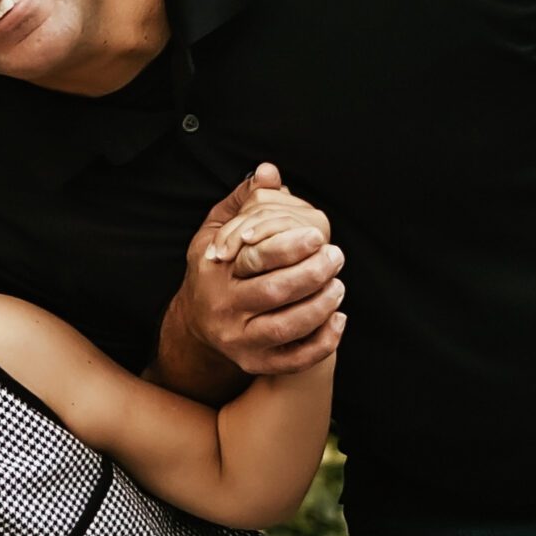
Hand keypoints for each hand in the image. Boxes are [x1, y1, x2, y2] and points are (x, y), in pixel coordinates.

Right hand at [178, 163, 345, 376]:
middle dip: (312, 274)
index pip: (256, 258)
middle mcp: (224, 308)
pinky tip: (338, 319)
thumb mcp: (218, 231)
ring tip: (338, 286)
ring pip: (286, 326)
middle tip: (336, 257)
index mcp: (215, 271)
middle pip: (274, 292)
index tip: (318, 236)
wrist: (197, 323)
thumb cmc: (218, 270)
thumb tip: (269, 172)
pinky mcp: (255, 363)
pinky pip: (293, 360)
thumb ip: (243, 201)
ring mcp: (239, 340)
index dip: (291, 246)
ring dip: (320, 305)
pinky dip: (322, 342)